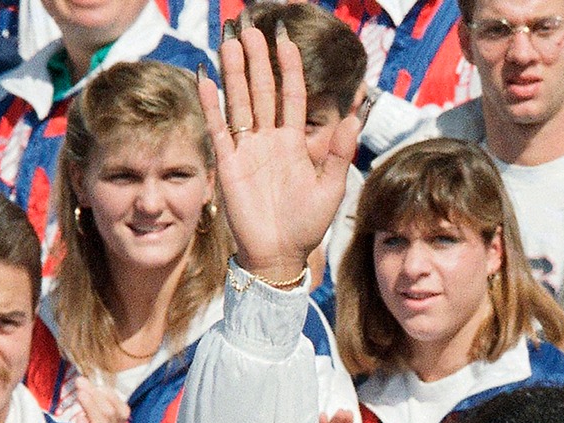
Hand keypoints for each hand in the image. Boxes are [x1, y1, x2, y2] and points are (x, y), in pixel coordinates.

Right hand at [198, 24, 359, 282]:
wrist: (279, 254)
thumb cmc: (307, 224)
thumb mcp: (330, 187)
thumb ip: (339, 152)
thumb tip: (356, 117)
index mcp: (294, 141)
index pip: (291, 94)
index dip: (288, 66)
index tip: (284, 38)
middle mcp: (269, 139)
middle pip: (261, 90)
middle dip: (256, 59)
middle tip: (250, 27)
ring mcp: (246, 149)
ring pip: (240, 102)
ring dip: (234, 72)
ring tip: (229, 41)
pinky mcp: (228, 164)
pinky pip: (219, 128)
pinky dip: (212, 104)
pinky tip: (206, 79)